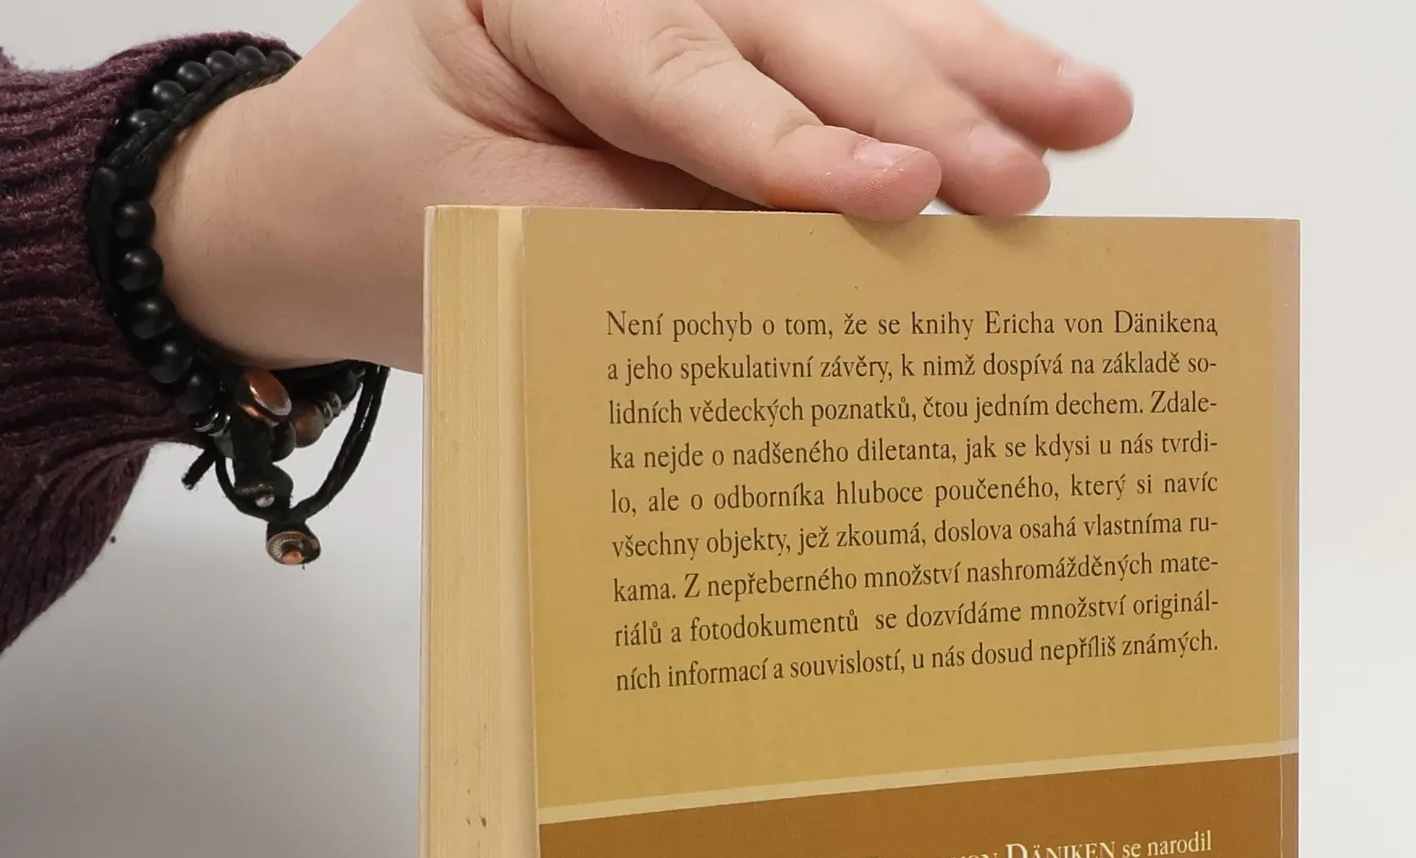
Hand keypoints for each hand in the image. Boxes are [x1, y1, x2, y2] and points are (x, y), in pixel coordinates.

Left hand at [151, 0, 1131, 373]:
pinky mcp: (732, 40)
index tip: (894, 192)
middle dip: (916, 108)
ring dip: (976, 73)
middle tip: (1019, 181)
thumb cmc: (386, 217)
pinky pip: (847, 54)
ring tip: (1088, 118)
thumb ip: (636, 241)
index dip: (791, 141)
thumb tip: (807, 275)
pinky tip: (1045, 98)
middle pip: (789, 26)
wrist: (328, 202)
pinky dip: (949, 79)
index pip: (673, 65)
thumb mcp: (486, 245)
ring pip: (846, 20)